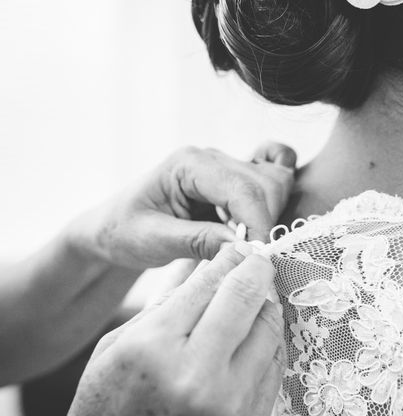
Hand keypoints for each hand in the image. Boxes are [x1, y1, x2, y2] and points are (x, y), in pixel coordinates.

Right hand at [63, 246, 285, 415]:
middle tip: (256, 260)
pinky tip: (253, 335)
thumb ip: (164, 300)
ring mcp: (229, 404)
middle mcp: (197, 375)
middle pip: (247, 297)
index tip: (237, 247)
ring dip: (263, 306)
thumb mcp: (116, 347)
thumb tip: (202, 259)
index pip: (210, 281)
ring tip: (251, 301)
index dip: (230, 256)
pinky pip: (275, 364)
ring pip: (269, 328)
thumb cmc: (108, 407)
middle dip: (256, 269)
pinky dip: (267, 341)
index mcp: (154, 347)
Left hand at [69, 143, 296, 269]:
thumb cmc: (123, 232)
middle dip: (265, 222)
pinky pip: (273, 173)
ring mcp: (226, 166)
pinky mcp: (234, 180)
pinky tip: (259, 220)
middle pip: (266, 183)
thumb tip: (245, 248)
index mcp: (189, 164)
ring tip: (243, 243)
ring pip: (275, 182)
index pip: (242, 188)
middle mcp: (212, 158)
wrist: (112, 228)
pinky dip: (276, 194)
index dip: (258, 223)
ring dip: (269, 215)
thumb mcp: (153, 240)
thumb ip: (198, 241)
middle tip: (246, 256)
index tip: (259, 257)